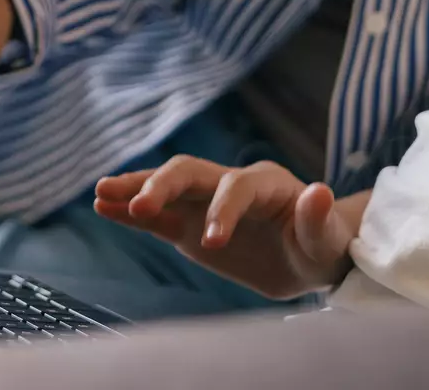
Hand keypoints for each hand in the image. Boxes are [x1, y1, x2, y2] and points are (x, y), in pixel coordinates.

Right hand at [93, 157, 355, 298]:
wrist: (307, 256)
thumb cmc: (322, 246)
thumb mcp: (327, 240)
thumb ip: (318, 218)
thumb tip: (319, 190)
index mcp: (265, 184)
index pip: (236, 187)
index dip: (223, 210)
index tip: (213, 243)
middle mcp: (228, 184)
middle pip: (189, 172)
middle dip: (162, 185)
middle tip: (139, 207)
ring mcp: (204, 203)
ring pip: (166, 186)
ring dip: (135, 188)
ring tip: (101, 193)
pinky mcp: (189, 225)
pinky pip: (156, 216)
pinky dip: (131, 212)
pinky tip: (104, 208)